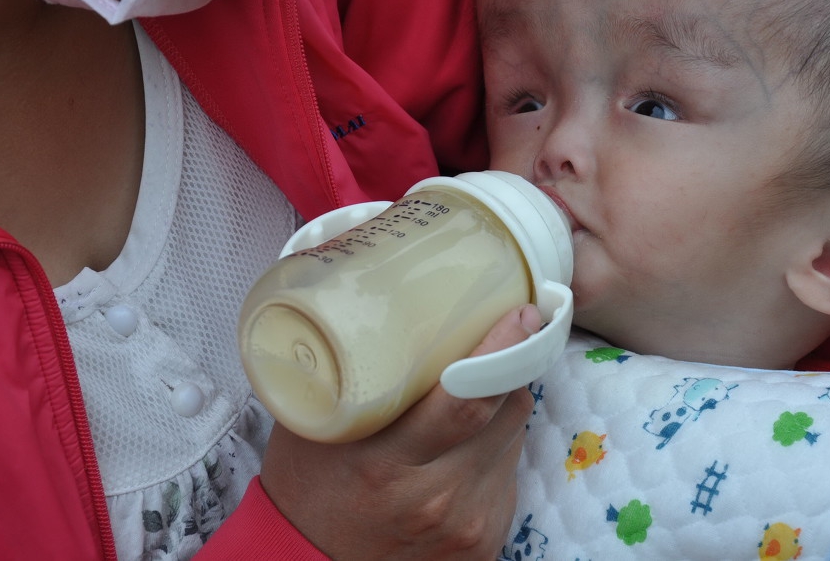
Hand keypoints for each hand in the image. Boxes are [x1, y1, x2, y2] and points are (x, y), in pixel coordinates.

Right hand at [258, 304, 542, 559]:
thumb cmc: (308, 485)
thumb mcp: (314, 424)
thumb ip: (344, 370)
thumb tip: (363, 292)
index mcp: (387, 464)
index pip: (467, 399)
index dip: (502, 351)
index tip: (521, 314)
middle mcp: (436, 498)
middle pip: (504, 412)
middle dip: (507, 368)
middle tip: (502, 335)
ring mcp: (467, 525)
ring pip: (513, 438)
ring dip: (501, 409)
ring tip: (469, 397)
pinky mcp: (486, 543)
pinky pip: (509, 473)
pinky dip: (495, 450)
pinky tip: (463, 448)